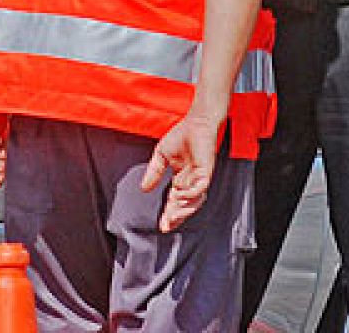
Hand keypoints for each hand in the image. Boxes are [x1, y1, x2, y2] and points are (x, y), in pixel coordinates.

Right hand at [141, 112, 220, 232]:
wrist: (196, 123)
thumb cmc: (181, 135)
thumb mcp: (161, 156)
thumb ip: (154, 172)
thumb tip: (143, 188)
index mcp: (181, 180)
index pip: (174, 202)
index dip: (168, 214)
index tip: (161, 226)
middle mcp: (191, 182)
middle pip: (185, 206)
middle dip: (176, 218)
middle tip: (166, 225)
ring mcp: (199, 178)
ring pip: (195, 201)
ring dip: (183, 209)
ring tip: (172, 214)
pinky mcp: (205, 172)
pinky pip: (199, 188)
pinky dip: (190, 194)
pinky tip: (178, 194)